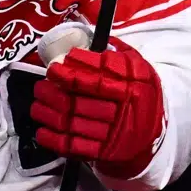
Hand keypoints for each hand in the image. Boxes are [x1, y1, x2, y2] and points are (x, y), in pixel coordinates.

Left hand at [30, 37, 165, 178]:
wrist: (153, 129)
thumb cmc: (140, 90)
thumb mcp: (136, 66)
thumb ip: (113, 53)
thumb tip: (83, 38)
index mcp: (130, 88)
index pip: (95, 82)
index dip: (71, 76)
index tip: (53, 69)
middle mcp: (122, 113)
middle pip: (79, 104)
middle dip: (53, 95)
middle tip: (40, 87)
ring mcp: (112, 135)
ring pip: (73, 125)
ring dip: (49, 115)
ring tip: (37, 105)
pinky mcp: (104, 152)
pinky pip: (74, 147)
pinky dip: (54, 139)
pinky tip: (42, 130)